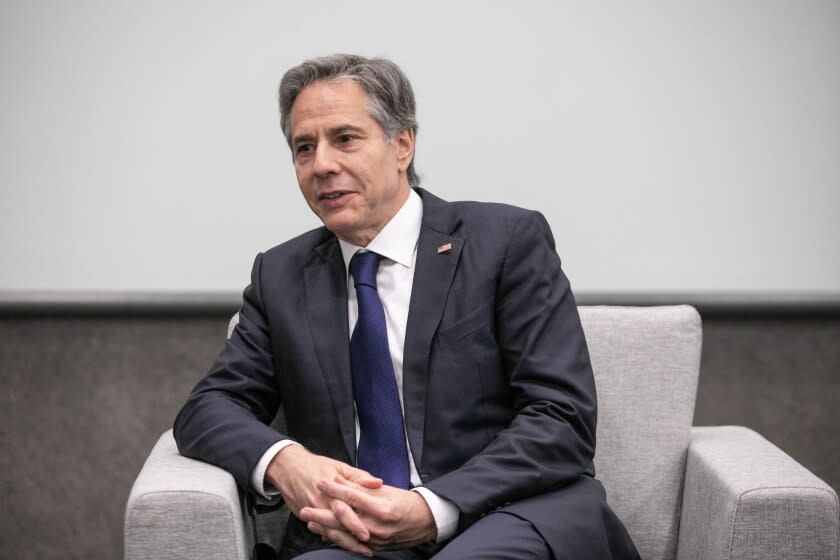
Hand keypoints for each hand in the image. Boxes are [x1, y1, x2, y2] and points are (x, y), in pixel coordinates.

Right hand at [265, 445, 381, 555]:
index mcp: (332, 487)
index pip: (346, 508)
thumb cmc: (315, 465)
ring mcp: (312, 510)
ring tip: (358, 549)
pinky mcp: (305, 515)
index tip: (368, 533)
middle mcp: (321, 501)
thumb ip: (360, 476)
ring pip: (329, 530)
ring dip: (343, 541)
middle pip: (337, 523)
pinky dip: (331, 537)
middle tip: (367, 548)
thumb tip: (378, 483)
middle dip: (351, 538)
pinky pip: (319, 529)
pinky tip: (342, 543)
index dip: (356, 522)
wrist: (288, 467)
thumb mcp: (340, 466)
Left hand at [300, 478, 436, 550]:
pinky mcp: (375, 548)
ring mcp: (375, 540)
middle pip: (342, 519)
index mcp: (381, 507)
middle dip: (320, 514)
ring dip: (325, 529)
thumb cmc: (406, 503)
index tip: (320, 482)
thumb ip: (362, 487)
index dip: (334, 489)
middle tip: (304, 510)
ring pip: (344, 535)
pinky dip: (337, 539)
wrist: (425, 522)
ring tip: (310, 522)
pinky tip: (326, 534)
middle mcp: (377, 526)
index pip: (351, 497)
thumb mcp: (386, 490)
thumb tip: (340, 482)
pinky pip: (351, 544)